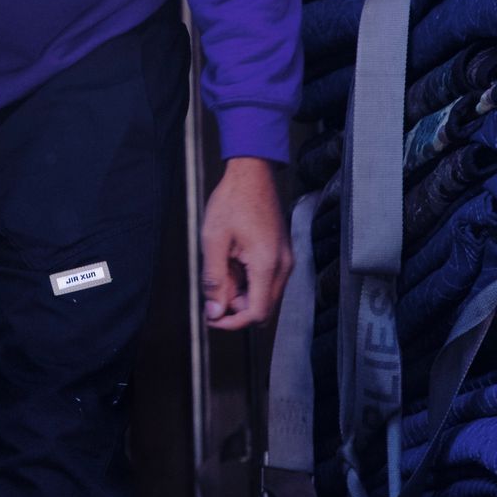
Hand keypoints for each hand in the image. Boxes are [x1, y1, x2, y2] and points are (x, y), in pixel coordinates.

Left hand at [200, 156, 291, 330]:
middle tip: (211, 295)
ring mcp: (284, 260)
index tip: (211, 318)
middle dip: (236, 309)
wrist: (252, 173)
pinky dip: (248, 281)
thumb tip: (214, 311)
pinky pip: (266, 280)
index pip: (256, 313)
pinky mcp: (281, 254)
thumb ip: (214, 280)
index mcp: (267, 264)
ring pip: (264, 295)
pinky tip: (230, 263)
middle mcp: (282, 266)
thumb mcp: (213, 241)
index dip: (232, 323)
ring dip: (241, 293)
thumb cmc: (233, 200)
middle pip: (263, 308)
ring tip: (220, 270)